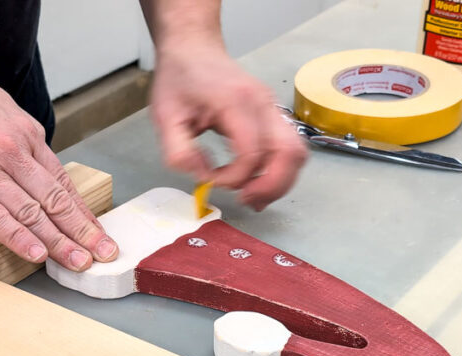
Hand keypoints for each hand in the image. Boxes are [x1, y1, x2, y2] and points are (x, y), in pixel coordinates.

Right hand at [0, 71, 117, 270]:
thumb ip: (16, 128)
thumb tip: (34, 147)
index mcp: (24, 132)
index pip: (60, 180)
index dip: (82, 210)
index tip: (97, 230)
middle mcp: (11, 152)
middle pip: (55, 199)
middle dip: (83, 230)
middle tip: (103, 252)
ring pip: (32, 213)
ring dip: (59, 242)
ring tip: (77, 261)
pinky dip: (19, 239)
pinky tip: (36, 254)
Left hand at [149, 41, 306, 210]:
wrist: (193, 49)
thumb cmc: (179, 79)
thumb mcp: (164, 117)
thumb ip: (179, 152)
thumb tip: (202, 177)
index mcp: (236, 102)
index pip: (252, 151)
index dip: (235, 177)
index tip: (211, 180)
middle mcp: (263, 104)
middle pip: (289, 153)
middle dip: (270, 186)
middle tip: (246, 201)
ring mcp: (273, 108)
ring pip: (297, 153)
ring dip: (280, 181)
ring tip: (253, 196)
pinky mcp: (274, 114)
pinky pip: (290, 148)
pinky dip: (280, 170)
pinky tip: (258, 182)